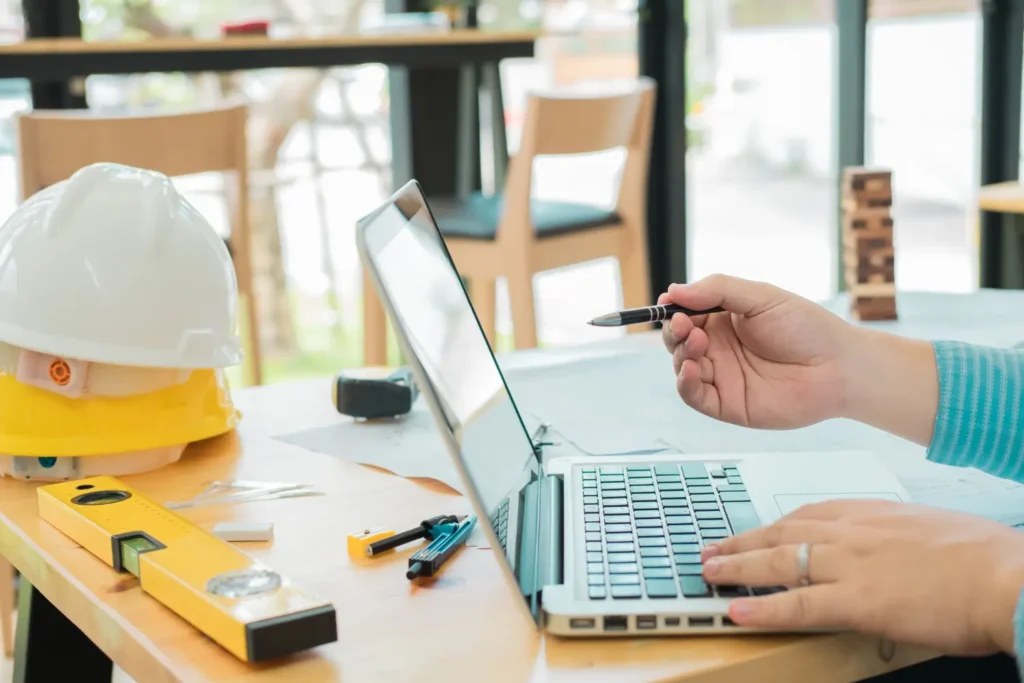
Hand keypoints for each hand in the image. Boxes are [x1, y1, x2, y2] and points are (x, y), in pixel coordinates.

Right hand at [658, 274, 855, 428]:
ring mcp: (722, 377)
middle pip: (678, 341)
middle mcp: (719, 349)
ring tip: (697, 342)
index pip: (686, 314)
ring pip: (681, 366)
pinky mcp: (727, 404)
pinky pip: (694, 396)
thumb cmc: (807, 327)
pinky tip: (691, 369)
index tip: (668, 302)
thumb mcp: (761, 297)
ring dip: (681, 354)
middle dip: (673, 331)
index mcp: (724, 321)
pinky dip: (685, 383)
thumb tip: (674, 291)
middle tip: (683, 324)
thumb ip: (717, 290)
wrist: (839, 367)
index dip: (673, 309)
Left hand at [701, 499, 1023, 655]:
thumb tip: (891, 554)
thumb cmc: (983, 557)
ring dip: (737, 566)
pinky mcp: (856, 599)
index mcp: (871, 513)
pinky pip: (796, 603)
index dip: (773, 525)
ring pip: (777, 561)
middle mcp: (852, 532)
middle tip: (712, 549)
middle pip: (781, 532)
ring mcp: (850, 564)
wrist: (1008, 575)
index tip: (754, 530)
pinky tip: (735, 611)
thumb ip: (896, 539)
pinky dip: (761, 607)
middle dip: (742, 541)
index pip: (807, 514)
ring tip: (707, 573)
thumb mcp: (930, 531)